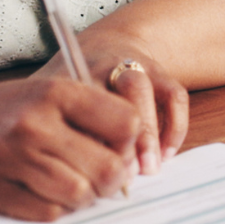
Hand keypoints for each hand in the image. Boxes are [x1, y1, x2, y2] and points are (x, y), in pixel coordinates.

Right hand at [0, 74, 140, 220]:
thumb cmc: (6, 110)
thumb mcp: (49, 94)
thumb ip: (91, 117)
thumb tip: (130, 161)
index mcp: (58, 93)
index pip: (126, 123)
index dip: (129, 143)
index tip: (118, 149)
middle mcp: (38, 124)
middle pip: (109, 168)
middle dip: (112, 181)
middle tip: (102, 179)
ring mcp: (15, 158)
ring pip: (81, 194)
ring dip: (84, 198)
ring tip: (74, 187)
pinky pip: (49, 213)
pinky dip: (55, 210)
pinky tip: (45, 195)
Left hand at [39, 33, 187, 175]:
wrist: (108, 42)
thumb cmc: (73, 84)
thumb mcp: (49, 100)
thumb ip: (53, 131)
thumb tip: (66, 181)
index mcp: (71, 77)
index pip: (78, 108)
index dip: (88, 143)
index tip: (91, 176)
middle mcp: (102, 66)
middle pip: (110, 96)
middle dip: (122, 140)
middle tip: (124, 178)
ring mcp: (133, 65)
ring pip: (141, 90)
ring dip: (148, 134)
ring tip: (150, 169)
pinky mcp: (160, 71)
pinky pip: (174, 95)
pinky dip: (174, 126)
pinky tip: (166, 154)